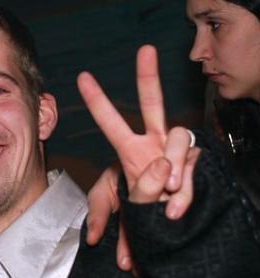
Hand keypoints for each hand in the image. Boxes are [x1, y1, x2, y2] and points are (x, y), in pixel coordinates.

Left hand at [77, 45, 199, 250]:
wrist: (171, 227)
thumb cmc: (145, 212)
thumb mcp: (132, 208)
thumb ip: (138, 193)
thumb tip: (162, 167)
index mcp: (130, 149)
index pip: (110, 121)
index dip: (97, 100)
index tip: (82, 76)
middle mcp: (154, 142)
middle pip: (152, 103)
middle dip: (148, 76)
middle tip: (145, 49)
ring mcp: (176, 150)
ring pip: (178, 137)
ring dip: (173, 167)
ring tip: (166, 193)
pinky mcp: (195, 161)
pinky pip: (193, 168)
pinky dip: (183, 193)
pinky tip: (174, 210)